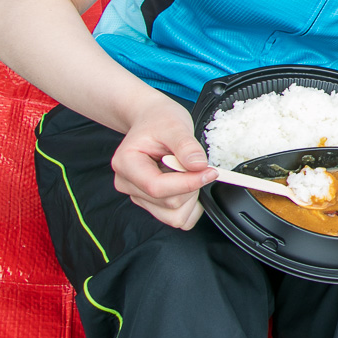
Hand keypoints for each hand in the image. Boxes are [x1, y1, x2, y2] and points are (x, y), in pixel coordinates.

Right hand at [110, 97, 215, 229]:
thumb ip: (186, 146)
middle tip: (196, 164)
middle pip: (168, 203)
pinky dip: (189, 205)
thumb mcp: (175, 125)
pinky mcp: (151, 203)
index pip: (156, 187)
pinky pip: (176, 217)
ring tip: (188, 172)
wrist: (152, 120)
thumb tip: (199, 166)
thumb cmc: (159, 120)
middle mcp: (128, 184)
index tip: (210, 172)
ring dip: (190, 197)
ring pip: (173, 216)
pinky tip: (187, 183)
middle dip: (191, 187)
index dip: (188, 183)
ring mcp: (139, 196)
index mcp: (126, 164)